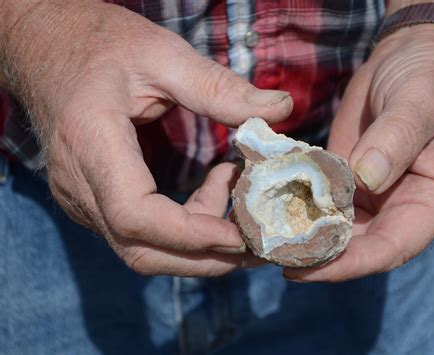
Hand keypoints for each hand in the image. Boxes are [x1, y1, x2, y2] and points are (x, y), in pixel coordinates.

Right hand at [2, 2, 291, 275]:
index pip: (136, 215)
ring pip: (142, 250)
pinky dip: (183, 228)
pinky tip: (213, 193)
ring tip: (238, 202)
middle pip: (141, 251)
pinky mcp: (92, 200)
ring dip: (199, 243)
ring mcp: (82, 197)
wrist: (46, 46)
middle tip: (259, 242)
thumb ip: (219, 87)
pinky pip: (139, 233)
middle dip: (205, 258)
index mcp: (90, 142)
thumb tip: (281, 109)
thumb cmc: (99, 44)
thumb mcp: (162, 55)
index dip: (192, 234)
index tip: (243, 234)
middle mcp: (79, 183)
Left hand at [284, 25, 433, 281]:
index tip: (305, 267)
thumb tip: (366, 178)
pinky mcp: (347, 180)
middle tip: (271, 256)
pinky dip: (298, 208)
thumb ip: (397, 137)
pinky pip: (322, 201)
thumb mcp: (420, 100)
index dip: (349, 263)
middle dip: (317, 256)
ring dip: (303, 237)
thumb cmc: (428, 76)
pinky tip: (269, 210)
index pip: (392, 246)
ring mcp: (373, 196)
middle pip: (359, 248)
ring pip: (336, 230)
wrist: (409, 58)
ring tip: (264, 241)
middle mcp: (403, 207)